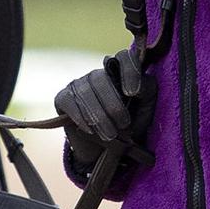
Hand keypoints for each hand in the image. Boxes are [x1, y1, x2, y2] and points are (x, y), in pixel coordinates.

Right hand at [54, 48, 156, 174]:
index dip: (128, 71)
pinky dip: (80, 117)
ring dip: (99, 116)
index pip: (124, 57)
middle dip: (113, 105)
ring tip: (110, 135)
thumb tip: (136, 86)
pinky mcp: (63, 98)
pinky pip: (68, 102)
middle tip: (123, 125)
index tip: (132, 93)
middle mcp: (98, 74)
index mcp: (120, 72)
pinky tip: (90, 130)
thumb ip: (146, 90)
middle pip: (100, 78)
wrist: (107, 150)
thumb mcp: (145, 107)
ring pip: (85, 91)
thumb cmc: (130, 124)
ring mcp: (78, 84)